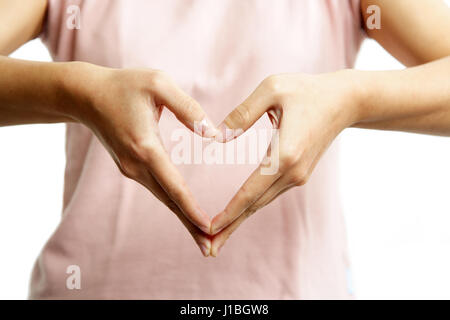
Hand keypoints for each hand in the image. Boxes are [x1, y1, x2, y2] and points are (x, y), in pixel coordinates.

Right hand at [64, 63, 217, 256]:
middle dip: (191, 225)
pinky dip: (174, 204)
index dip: (192, 207)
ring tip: (204, 240)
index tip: (208, 228)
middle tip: (212, 249)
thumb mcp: (158, 84)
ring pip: (164, 199)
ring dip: (183, 218)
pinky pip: (158, 190)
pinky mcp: (131, 168)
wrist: (87, 95)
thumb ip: (188, 108)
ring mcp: (131, 169)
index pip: (173, 185)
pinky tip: (186, 214)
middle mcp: (137, 165)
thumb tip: (214, 133)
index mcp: (145, 146)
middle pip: (169, 201)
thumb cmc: (124, 85)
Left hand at [209, 71, 359, 255]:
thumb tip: (218, 138)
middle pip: (255, 206)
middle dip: (230, 227)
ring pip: (262, 203)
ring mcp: (298, 176)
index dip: (229, 212)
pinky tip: (238, 214)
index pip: (251, 191)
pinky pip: (269, 194)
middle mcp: (293, 172)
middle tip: (206, 249)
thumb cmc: (307, 90)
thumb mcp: (272, 89)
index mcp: (286, 154)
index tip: (209, 230)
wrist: (345, 101)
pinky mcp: (298, 174)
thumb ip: (242, 113)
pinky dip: (250, 207)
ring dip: (239, 220)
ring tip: (217, 238)